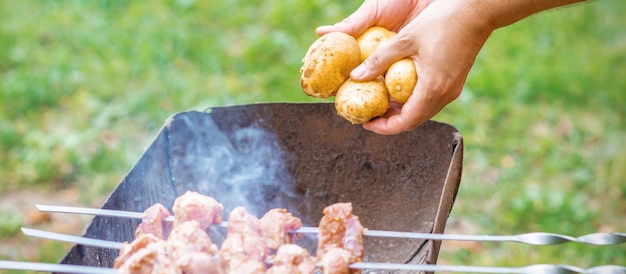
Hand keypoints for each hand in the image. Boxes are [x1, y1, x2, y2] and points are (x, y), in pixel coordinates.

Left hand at [317, 0, 492, 134]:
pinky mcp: (454, 82)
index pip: (406, 122)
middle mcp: (445, 94)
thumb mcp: (404, 40)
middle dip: (391, 121)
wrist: (476, 12)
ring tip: (381, 102)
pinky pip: (431, 100)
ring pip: (423, 111)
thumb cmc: (441, 22)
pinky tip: (399, 89)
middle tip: (371, 114)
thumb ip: (379, 60)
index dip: (384, 127)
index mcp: (433, 88)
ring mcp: (452, 89)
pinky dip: (414, 101)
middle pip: (414, 120)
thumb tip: (356, 76)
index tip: (367, 123)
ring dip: (403, 111)